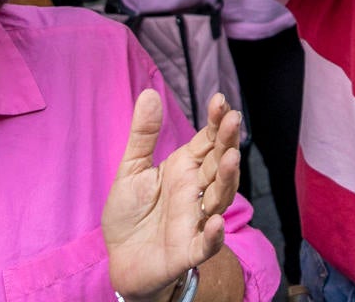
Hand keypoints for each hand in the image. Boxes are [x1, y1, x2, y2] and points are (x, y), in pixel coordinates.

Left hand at [105, 90, 241, 301]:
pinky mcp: (187, 250)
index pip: (206, 142)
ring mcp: (195, 220)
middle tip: (233, 120)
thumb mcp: (131, 169)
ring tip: (231, 159)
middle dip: (227, 143)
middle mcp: (196, 191)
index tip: (220, 101)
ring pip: (219, 198)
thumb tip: (149, 93)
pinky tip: (215, 221)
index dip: (215, 123)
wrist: (121, 260)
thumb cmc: (130, 214)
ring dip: (227, 180)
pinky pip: (205, 244)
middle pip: (218, 164)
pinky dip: (213, 235)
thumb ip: (144, 135)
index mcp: (184, 169)